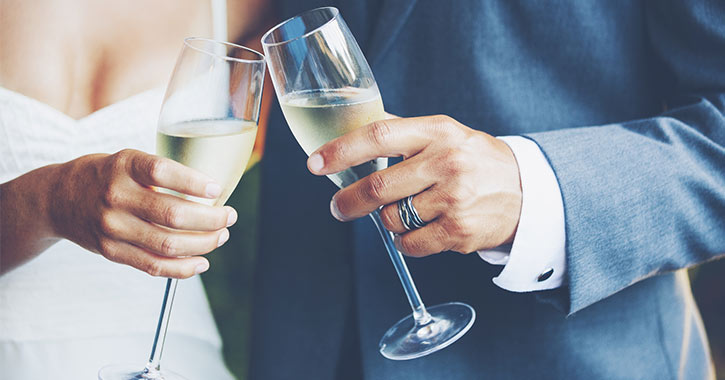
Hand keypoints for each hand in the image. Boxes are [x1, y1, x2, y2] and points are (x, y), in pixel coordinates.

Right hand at [48, 149, 235, 277]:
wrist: (58, 199)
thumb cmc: (106, 176)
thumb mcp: (129, 160)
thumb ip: (162, 174)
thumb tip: (213, 192)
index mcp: (124, 166)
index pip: (163, 172)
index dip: (195, 182)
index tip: (217, 188)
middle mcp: (116, 196)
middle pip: (172, 214)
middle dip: (211, 219)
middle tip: (230, 216)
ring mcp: (113, 227)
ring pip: (168, 244)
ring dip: (204, 243)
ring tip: (221, 236)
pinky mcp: (112, 251)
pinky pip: (154, 266)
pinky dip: (183, 267)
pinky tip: (202, 261)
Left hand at [307, 115, 521, 256]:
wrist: (526, 192)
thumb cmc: (474, 159)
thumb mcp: (444, 133)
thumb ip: (402, 133)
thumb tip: (352, 122)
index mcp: (438, 131)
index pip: (379, 136)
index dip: (342, 151)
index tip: (315, 163)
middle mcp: (447, 162)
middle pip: (379, 186)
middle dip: (349, 201)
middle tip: (338, 207)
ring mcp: (454, 199)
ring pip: (392, 219)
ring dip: (386, 220)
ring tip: (404, 213)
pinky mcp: (458, 232)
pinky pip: (409, 243)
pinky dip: (404, 241)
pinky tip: (417, 229)